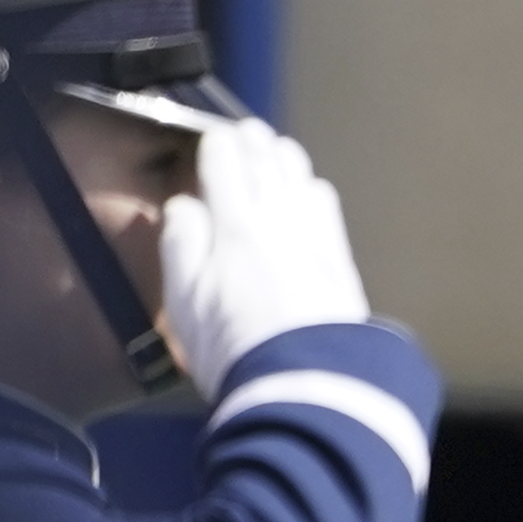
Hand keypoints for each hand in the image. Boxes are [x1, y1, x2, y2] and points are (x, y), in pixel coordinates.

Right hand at [154, 117, 371, 388]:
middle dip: (254, 142)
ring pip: (302, 176)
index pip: (226, 162)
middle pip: (268, 161)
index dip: (216, 146)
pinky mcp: (341, 263)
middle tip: (246, 133)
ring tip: (275, 153)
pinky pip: (327, 207)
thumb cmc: (235, 351)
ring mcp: (317, 238)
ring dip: (285, 159)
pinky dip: (313, 189)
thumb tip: (185, 205)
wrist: (308, 387)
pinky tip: (310, 192)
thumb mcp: (185, 301)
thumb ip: (181, 244)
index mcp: (235, 225)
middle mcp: (281, 220)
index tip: (212, 140)